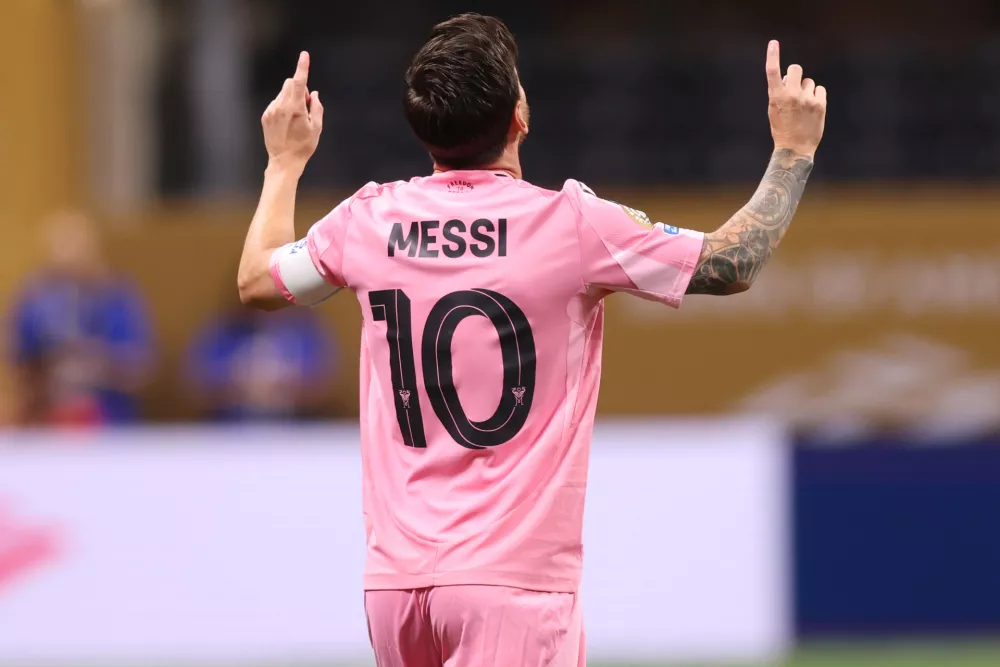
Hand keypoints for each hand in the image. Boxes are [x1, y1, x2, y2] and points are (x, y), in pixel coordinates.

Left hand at [261, 51, 324, 172]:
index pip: (299, 82)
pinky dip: (283, 106)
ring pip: (283, 93)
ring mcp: (271, 110)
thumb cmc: (303, 146)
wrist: (283, 161)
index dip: (302, 67)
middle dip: (299, 88)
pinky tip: (287, 123)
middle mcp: (281, 106)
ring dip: (291, 98)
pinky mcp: (266, 116)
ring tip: (295, 118)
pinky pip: (276, 103)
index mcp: (295, 108)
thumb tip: (314, 94)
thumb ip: (316, 108)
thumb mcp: (316, 128)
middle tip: (306, 105)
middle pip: (290, 84)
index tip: (304, 55)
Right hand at [765, 40, 825, 158]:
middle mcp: (791, 95)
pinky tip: (812, 108)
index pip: (772, 72)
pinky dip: (816, 96)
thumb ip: (780, 92)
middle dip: (794, 75)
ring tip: (803, 107)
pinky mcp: (820, 104)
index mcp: (776, 97)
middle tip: (794, 88)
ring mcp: (807, 99)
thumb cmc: (782, 129)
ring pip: (809, 82)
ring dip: (806, 90)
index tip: (773, 43)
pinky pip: (819, 89)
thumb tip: (789, 78)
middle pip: (795, 69)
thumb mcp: (774, 110)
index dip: (772, 56)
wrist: (795, 149)